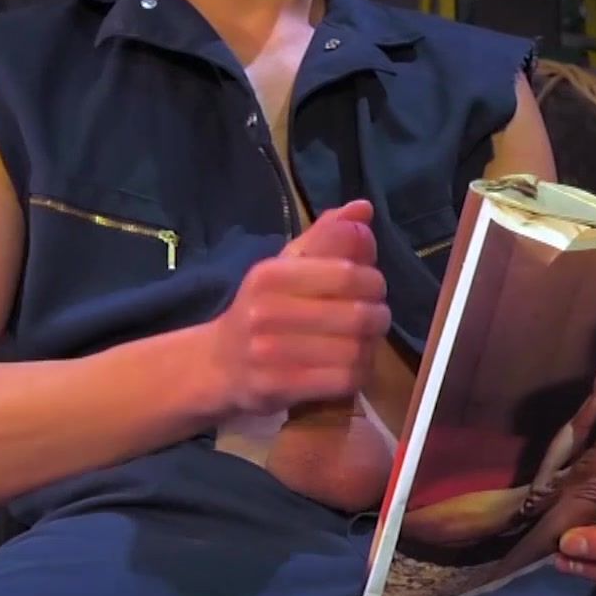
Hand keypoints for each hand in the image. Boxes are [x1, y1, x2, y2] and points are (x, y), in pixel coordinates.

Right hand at [199, 201, 389, 416]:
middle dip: (378, 315)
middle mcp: (267, 312)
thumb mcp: (285, 265)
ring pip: (355, 349)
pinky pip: (343, 379)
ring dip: (371, 346)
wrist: (218, 364)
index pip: (347, 273)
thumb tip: (363, 208)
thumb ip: (326, 236)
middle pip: (357, 314)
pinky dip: (359, 373)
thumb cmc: (261, 308)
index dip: (373, 280)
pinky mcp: (280, 388)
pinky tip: (352, 365)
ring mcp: (270, 353)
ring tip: (365, 341)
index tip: (372, 287)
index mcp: (270, 274)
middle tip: (375, 317)